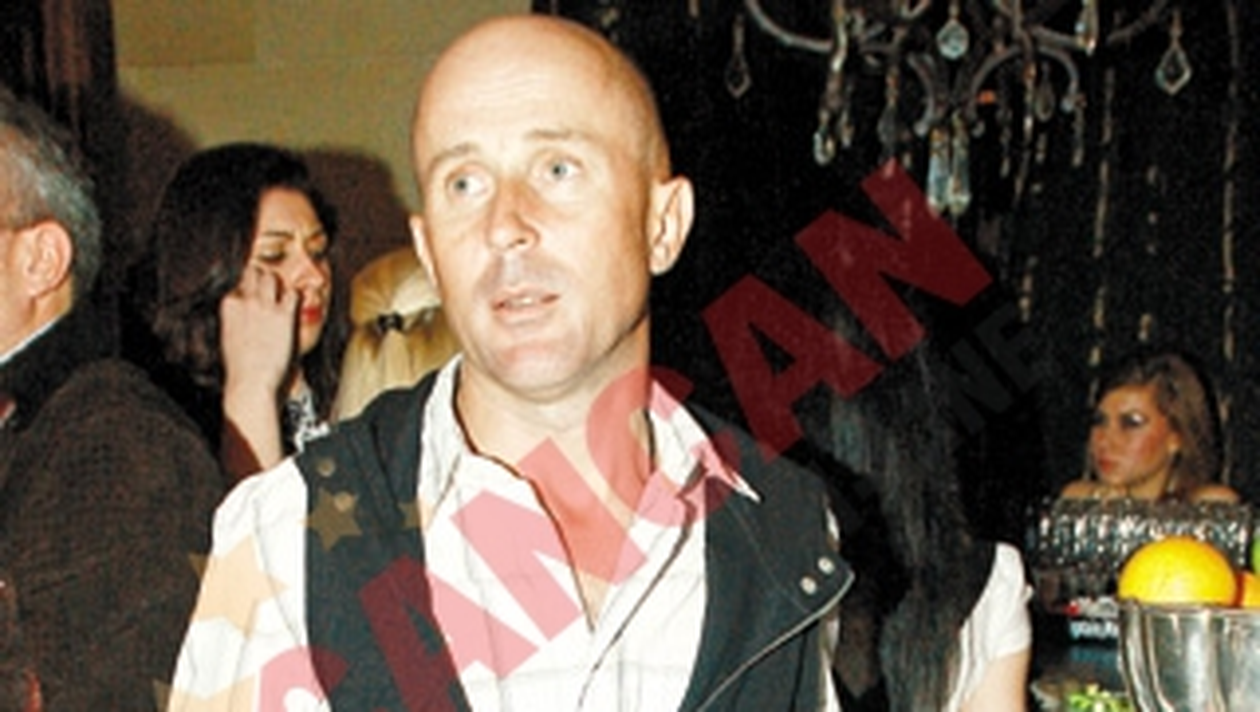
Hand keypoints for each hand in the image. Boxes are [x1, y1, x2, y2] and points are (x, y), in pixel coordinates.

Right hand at [219, 266, 298, 397]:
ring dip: (279, 283)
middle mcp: (245, 301)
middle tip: (272, 285)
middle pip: (256, 274)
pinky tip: (296, 302)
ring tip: (284, 291)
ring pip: (272, 278)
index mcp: (229, 306)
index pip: (240, 283)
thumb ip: (236, 319)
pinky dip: (296, 295)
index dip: (250, 287)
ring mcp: (265, 306)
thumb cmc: (240, 366)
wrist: (251, 382)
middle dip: (264, 277)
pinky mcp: (284, 315)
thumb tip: (245, 315)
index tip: (256, 292)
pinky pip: (293, 293)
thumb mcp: (230, 336)